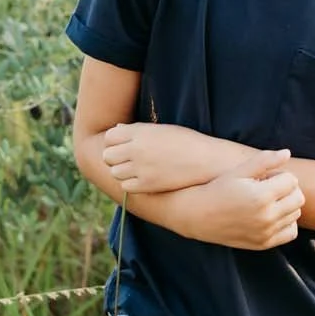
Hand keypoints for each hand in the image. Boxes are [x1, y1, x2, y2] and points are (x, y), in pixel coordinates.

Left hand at [103, 121, 227, 193]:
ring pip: (114, 172)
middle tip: (128, 160)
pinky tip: (142, 179)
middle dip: (115, 158)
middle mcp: (137, 149)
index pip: (110, 137)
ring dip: (122, 171)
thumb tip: (117, 129)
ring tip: (136, 170)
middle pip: (108, 156)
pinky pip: (125, 186)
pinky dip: (130, 184)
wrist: (206, 160)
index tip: (123, 145)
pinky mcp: (148, 184)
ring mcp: (141, 168)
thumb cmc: (187, 142)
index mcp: (140, 132)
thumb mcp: (162, 129)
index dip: (114, 142)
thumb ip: (137, 129)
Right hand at [189, 146, 303, 249]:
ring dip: (287, 205)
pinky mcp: (264, 243)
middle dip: (287, 189)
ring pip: (296, 214)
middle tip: (268, 188)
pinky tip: (271, 215)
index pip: (292, 181)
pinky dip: (286, 222)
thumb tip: (287, 153)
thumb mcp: (238, 171)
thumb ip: (265, 161)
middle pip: (298, 198)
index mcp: (261, 196)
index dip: (279, 175)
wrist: (198, 215)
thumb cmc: (218, 189)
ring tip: (266, 201)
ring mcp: (266, 232)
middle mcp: (266, 217)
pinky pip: (291, 232)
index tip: (264, 177)